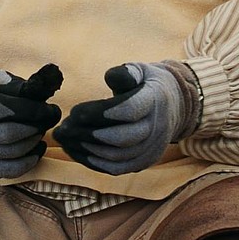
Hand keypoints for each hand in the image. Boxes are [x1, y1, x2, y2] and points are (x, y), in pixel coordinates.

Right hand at [0, 64, 62, 178]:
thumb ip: (14, 84)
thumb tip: (39, 89)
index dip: (27, 109)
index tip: (47, 108)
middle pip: (6, 135)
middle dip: (33, 128)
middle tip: (48, 120)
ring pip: (9, 153)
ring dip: (33, 143)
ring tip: (41, 131)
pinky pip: (9, 171)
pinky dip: (29, 162)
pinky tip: (38, 148)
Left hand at [53, 62, 194, 174]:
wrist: (175, 106)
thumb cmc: (148, 84)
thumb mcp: (141, 70)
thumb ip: (125, 72)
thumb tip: (109, 76)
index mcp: (156, 100)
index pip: (129, 110)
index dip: (100, 113)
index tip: (74, 111)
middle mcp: (157, 127)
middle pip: (120, 138)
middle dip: (87, 134)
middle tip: (63, 128)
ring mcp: (152, 148)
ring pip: (116, 156)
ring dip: (86, 149)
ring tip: (63, 138)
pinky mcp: (144, 162)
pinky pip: (117, 169)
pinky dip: (93, 163)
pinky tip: (75, 151)